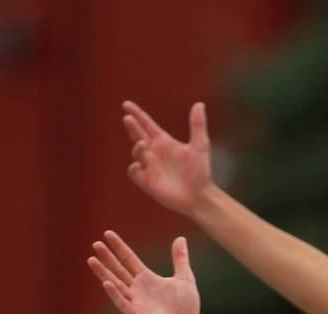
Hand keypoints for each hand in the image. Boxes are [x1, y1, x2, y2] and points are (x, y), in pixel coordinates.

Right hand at [87, 231, 199, 313]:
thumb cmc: (187, 306)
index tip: (108, 233)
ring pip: (115, 284)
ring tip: (92, 260)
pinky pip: (123, 303)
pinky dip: (115, 294)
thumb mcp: (185, 278)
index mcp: (147, 278)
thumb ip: (180, 259)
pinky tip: (106, 283)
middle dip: (107, 257)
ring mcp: (136, 302)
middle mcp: (138, 289)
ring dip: (103, 273)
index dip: (119, 247)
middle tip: (96, 244)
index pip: (129, 259)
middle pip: (118, 270)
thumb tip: (180, 238)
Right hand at [123, 100, 212, 215]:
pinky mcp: (147, 181)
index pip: (146, 124)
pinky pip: (135, 172)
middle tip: (128, 118)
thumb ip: (197, 125)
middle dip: (132, 126)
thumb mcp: (200, 146)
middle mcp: (153, 152)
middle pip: (137, 135)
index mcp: (163, 142)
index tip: (127, 104)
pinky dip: (134, 168)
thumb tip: (199, 104)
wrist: (200, 196)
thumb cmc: (200, 172)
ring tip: (143, 143)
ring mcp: (149, 166)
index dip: (137, 114)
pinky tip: (138, 164)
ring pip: (136, 152)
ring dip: (137, 147)